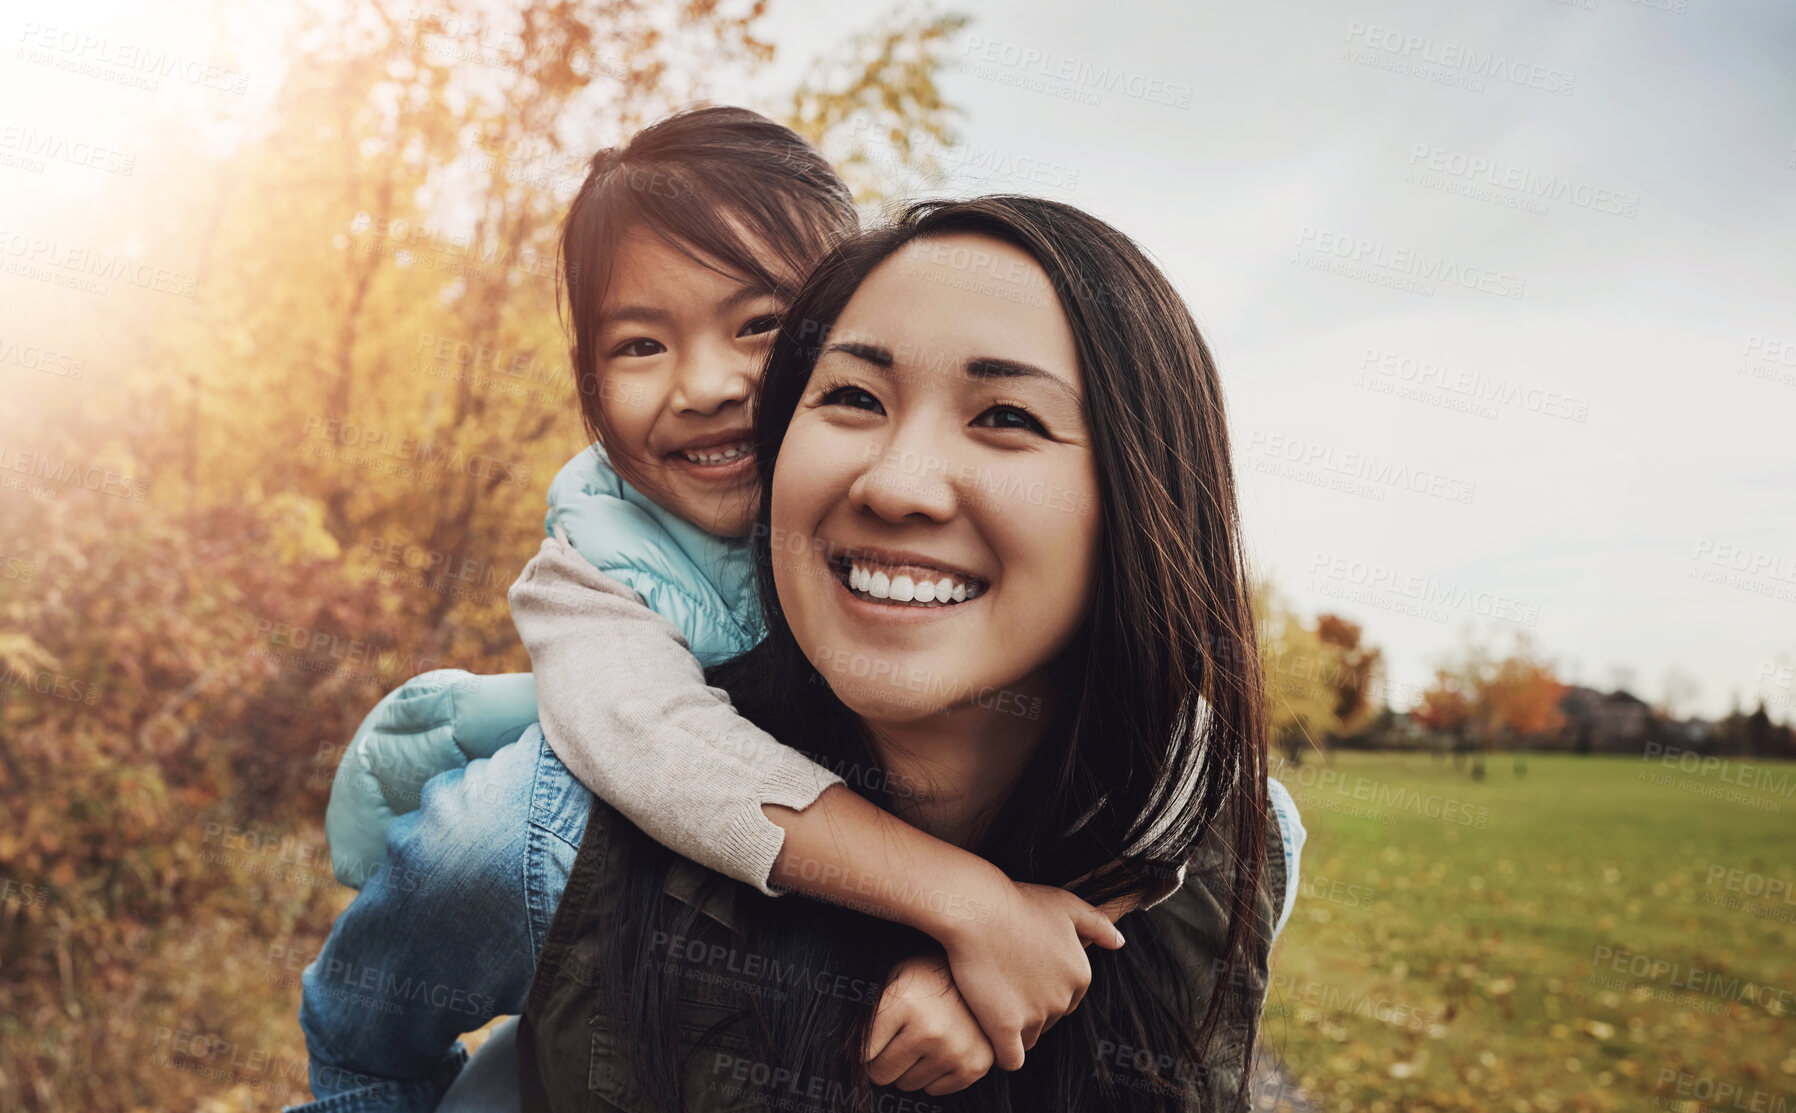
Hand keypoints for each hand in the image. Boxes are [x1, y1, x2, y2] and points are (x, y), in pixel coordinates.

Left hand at [865, 951, 994, 1094]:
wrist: (980, 969)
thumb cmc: (926, 974)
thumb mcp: (893, 976)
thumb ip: (868, 1007)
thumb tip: (841, 1046)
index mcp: (903, 1004)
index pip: (863, 1054)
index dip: (864, 1048)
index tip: (873, 1039)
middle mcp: (929, 1030)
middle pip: (883, 1074)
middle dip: (882, 1062)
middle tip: (894, 1042)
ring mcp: (954, 1050)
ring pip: (908, 1085)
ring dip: (908, 1068)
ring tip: (920, 1040)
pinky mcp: (975, 1065)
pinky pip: (934, 1090)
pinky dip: (932, 1075)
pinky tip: (940, 1048)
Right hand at [932, 879, 1125, 1071]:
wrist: (978, 909)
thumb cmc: (1018, 903)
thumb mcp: (1067, 904)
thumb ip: (1098, 924)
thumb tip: (1120, 942)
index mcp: (1080, 975)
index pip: (1066, 999)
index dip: (1042, 990)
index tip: (1021, 975)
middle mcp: (1064, 999)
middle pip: (1048, 1019)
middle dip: (1029, 1009)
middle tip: (1002, 985)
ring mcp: (1036, 1016)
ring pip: (1029, 1038)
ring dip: (1014, 1029)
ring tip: (990, 1005)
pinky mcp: (1005, 1028)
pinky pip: (1010, 1058)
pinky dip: (1002, 1052)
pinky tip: (990, 1036)